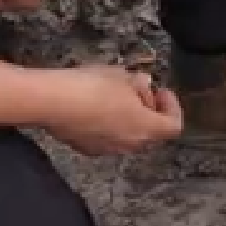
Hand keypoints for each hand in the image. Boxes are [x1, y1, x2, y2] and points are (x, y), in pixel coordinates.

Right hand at [34, 64, 181, 155]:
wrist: (51, 102)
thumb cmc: (92, 87)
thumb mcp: (122, 76)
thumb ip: (138, 83)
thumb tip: (144, 85)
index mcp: (146, 128)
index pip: (173, 125)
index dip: (172, 107)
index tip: (162, 90)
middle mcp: (130, 145)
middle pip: (151, 132)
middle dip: (148, 110)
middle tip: (137, 90)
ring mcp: (107, 150)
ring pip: (128, 135)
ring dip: (128, 118)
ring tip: (114, 96)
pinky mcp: (86, 149)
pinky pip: (107, 138)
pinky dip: (108, 125)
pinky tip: (94, 106)